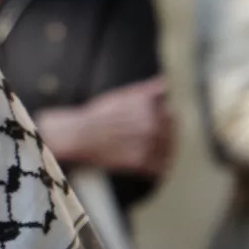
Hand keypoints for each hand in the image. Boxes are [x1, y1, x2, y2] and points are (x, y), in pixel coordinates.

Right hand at [39, 76, 173, 176]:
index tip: (154, 125)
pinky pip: (161, 166)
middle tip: (145, 139)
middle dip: (165, 135)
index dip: (164, 120)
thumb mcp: (122, 96)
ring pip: (170, 149)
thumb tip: (166, 82)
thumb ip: (147, 90)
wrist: (76, 136)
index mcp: (150, 106)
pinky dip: (157, 166)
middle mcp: (152, 124)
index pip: (171, 114)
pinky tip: (145, 162)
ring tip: (144, 150)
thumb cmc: (97, 115)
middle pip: (172, 132)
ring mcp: (148, 144)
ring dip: (163, 150)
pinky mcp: (141, 162)